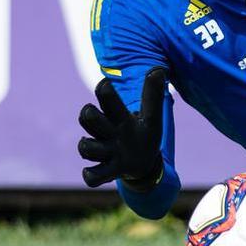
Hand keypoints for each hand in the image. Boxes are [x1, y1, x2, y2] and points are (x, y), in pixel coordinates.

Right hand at [77, 67, 166, 189]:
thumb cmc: (142, 134)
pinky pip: (91, 176)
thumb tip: (159, 69)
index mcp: (118, 116)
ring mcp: (106, 152)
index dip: (103, 90)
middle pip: (87, 117)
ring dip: (89, 147)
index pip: (106, 98)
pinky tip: (95, 171)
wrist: (142, 163)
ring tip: (106, 149)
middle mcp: (107, 132)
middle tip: (97, 116)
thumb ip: (152, 95)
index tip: (105, 84)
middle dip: (88, 114)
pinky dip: (91, 175)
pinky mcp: (107, 171)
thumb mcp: (152, 116)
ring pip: (86, 147)